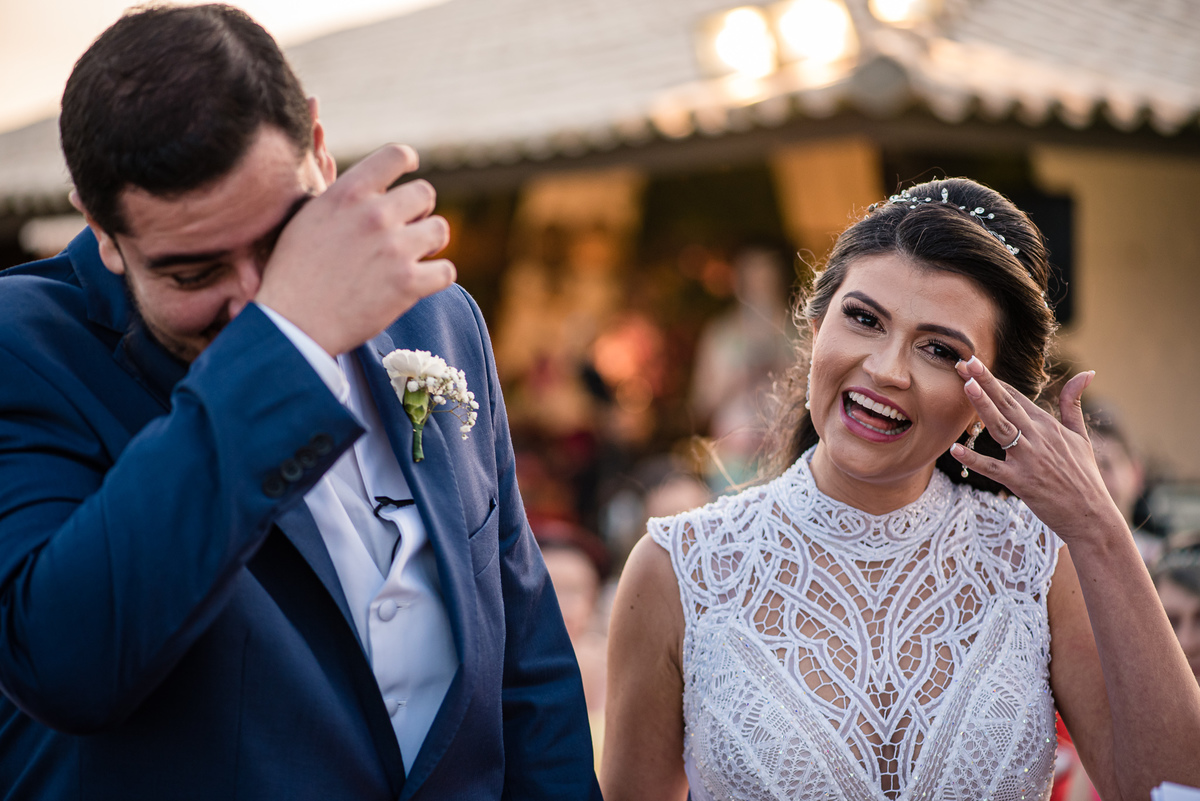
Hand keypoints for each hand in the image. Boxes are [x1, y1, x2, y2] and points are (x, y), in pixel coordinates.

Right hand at [256, 144, 454, 355]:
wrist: (293, 323)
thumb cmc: (294, 273)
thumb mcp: (307, 219)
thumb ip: (341, 199)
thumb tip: (365, 186)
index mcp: (348, 193)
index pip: (396, 155)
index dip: (408, 161)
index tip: (410, 170)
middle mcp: (375, 214)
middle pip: (425, 194)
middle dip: (419, 211)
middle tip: (406, 229)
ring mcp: (395, 248)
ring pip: (440, 230)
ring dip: (429, 244)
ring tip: (410, 257)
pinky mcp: (409, 284)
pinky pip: (446, 271)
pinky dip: (436, 278)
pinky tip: (420, 283)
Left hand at [950, 356, 1121, 540]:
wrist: (1091, 515)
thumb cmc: (1084, 476)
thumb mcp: (1081, 435)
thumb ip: (1073, 404)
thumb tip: (1087, 372)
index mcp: (1047, 425)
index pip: (1016, 397)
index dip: (993, 380)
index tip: (973, 363)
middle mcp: (1038, 437)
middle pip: (1007, 404)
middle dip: (985, 382)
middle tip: (965, 361)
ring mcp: (1029, 459)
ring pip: (1001, 428)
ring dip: (983, 406)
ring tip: (966, 386)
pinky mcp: (1020, 482)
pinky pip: (992, 468)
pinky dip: (973, 459)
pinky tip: (955, 449)